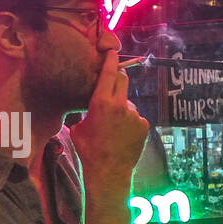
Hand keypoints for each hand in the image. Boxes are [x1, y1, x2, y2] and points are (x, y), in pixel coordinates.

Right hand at [69, 49, 150, 180]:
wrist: (108, 171)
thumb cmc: (88, 150)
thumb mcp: (78, 127)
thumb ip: (87, 111)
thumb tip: (88, 105)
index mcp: (101, 102)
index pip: (109, 73)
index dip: (111, 60)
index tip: (112, 52)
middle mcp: (120, 105)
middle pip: (123, 80)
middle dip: (117, 79)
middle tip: (111, 85)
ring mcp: (135, 115)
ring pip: (128, 102)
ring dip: (122, 108)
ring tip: (114, 128)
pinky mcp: (144, 125)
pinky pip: (136, 117)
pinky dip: (130, 122)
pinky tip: (123, 135)